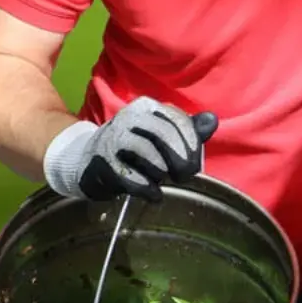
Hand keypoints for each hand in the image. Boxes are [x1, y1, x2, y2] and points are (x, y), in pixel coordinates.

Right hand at [43, 96, 218, 201]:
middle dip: (181, 159)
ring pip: (148, 155)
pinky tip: (154, 195)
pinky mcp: (102, 163)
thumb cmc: (136, 148)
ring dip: (162, 172)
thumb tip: (212, 120)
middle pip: (164, 135)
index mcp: (147, 107)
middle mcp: (128, 117)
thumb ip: (189, 129)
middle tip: (186, 175)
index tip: (196, 162)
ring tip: (163, 179)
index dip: (192, 143)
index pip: (177, 120)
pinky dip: (147, 189)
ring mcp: (113, 139)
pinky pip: (132, 178)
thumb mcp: (163, 134)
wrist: (88, 160)